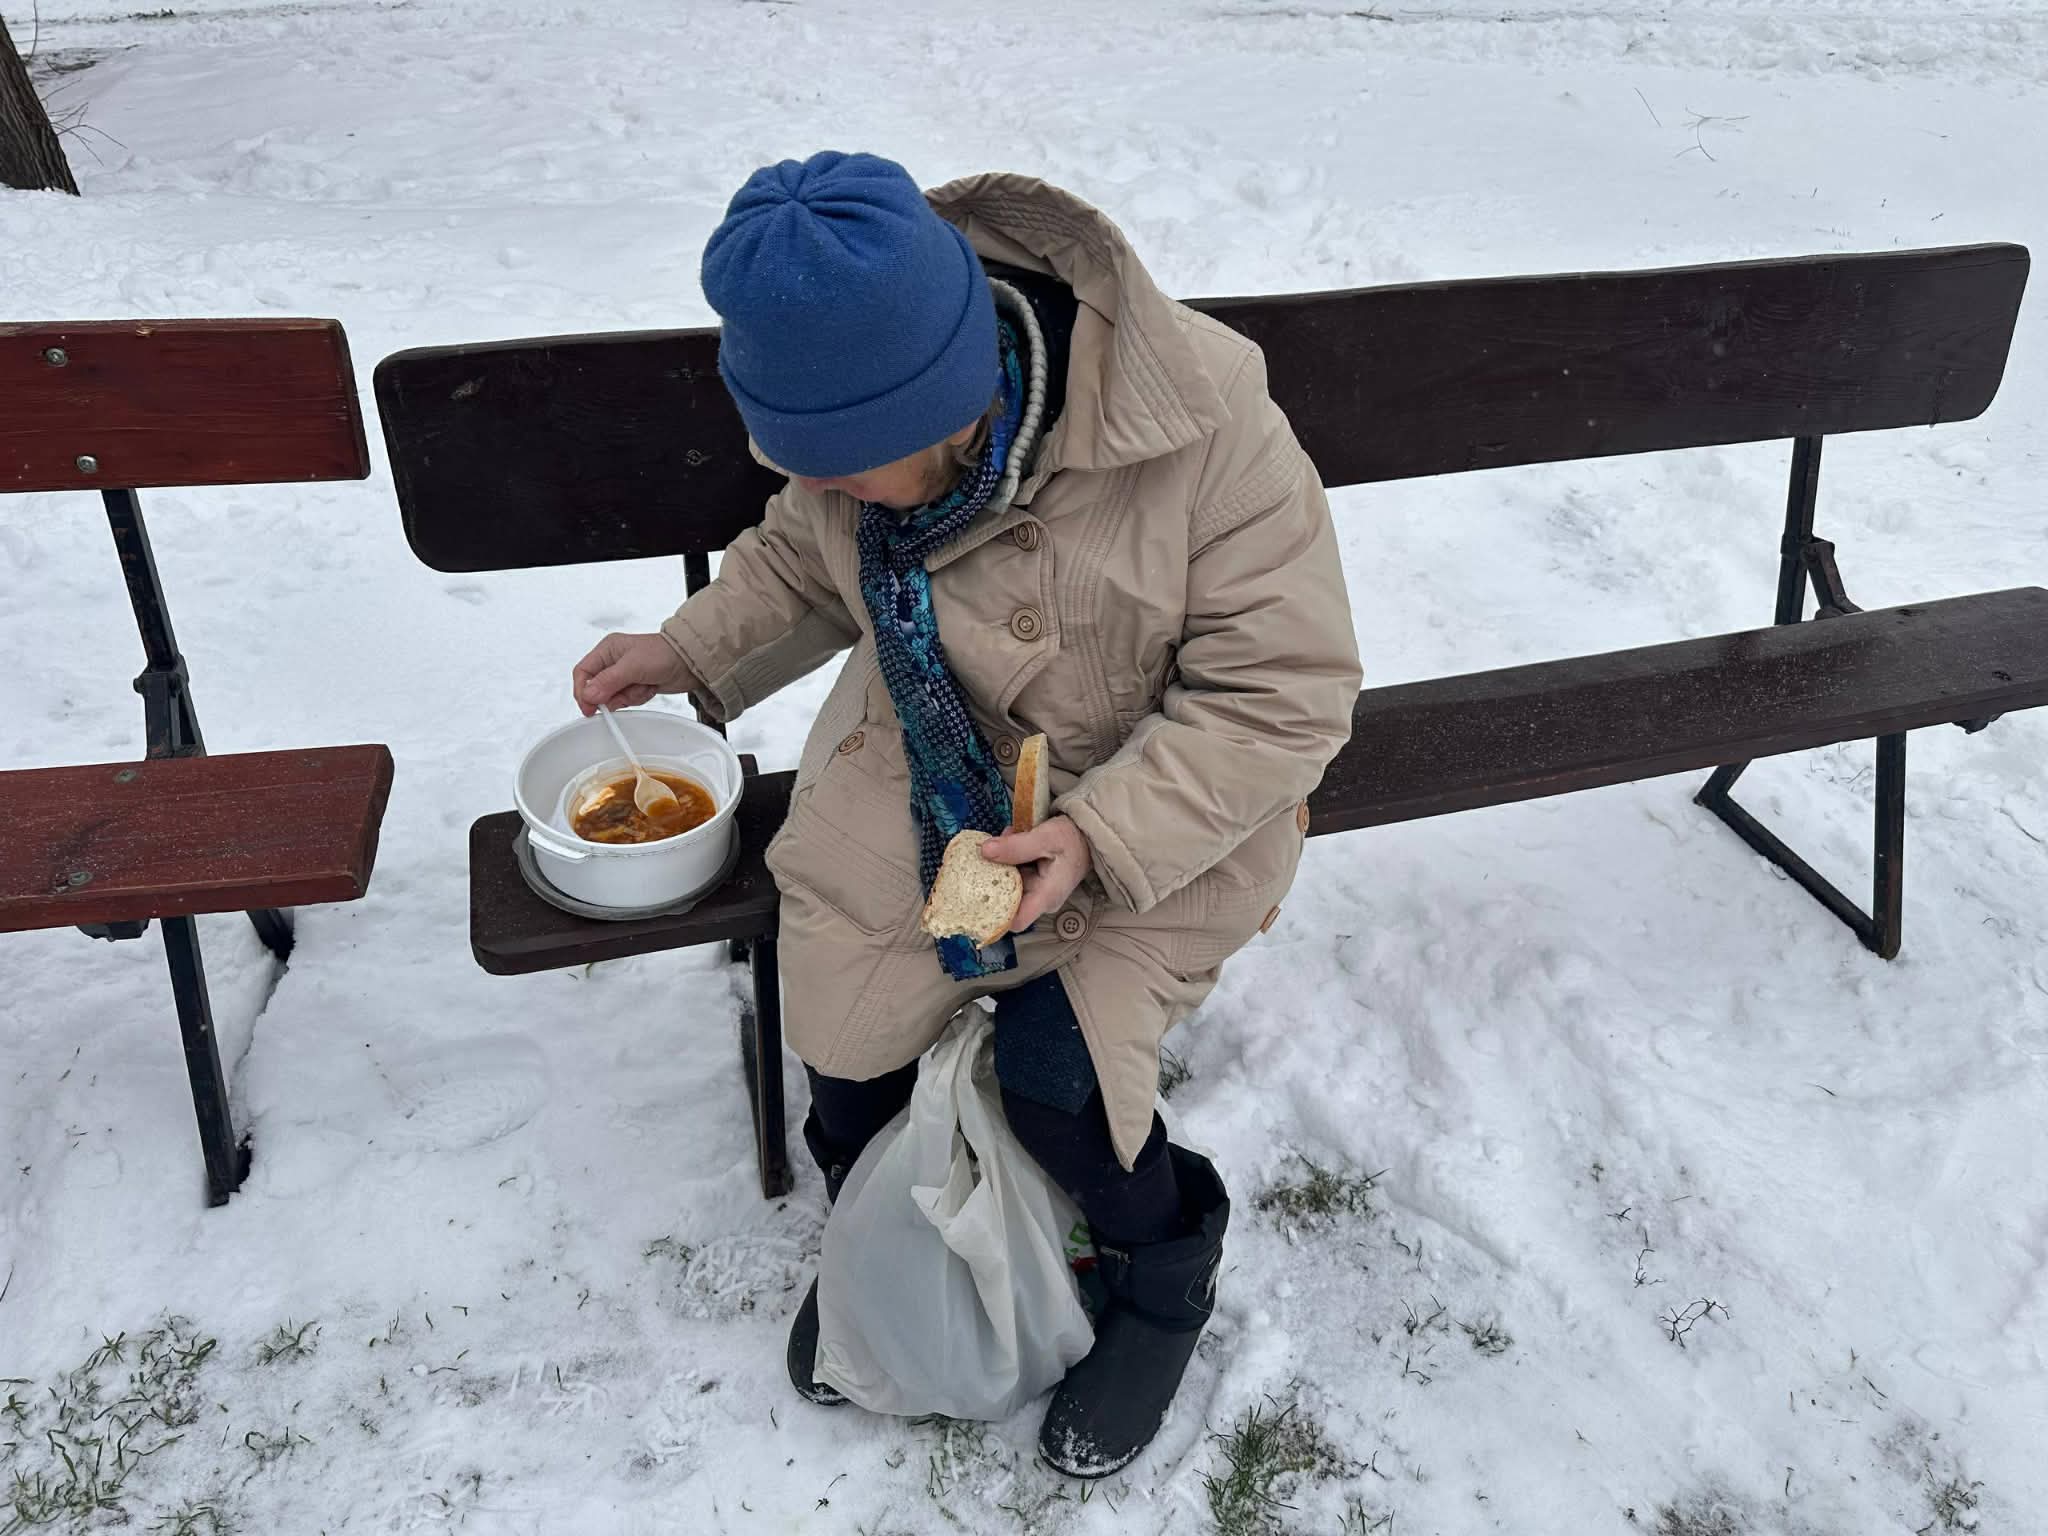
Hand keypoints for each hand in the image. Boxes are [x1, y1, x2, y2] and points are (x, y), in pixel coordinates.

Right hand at [572, 632, 694, 716]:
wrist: (691, 662)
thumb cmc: (665, 653)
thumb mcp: (633, 666)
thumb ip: (608, 681)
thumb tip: (588, 694)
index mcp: (607, 649)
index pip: (583, 672)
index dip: (583, 691)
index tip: (589, 707)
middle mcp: (613, 661)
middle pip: (597, 688)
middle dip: (612, 695)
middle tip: (625, 694)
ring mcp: (625, 675)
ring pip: (613, 696)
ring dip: (629, 696)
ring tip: (643, 685)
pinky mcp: (635, 685)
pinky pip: (627, 700)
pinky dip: (638, 697)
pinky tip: (649, 688)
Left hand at [980, 816, 1091, 933]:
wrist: (1087, 835)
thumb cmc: (1072, 839)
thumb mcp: (1047, 837)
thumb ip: (1017, 846)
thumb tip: (985, 851)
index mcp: (1045, 896)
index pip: (1015, 921)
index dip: (993, 915)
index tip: (975, 895)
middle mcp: (1038, 899)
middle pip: (1004, 901)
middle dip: (992, 877)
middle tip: (990, 849)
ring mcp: (1033, 891)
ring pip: (1005, 885)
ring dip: (999, 862)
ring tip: (1006, 838)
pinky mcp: (1030, 881)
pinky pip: (1011, 875)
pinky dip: (1006, 858)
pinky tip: (1011, 839)